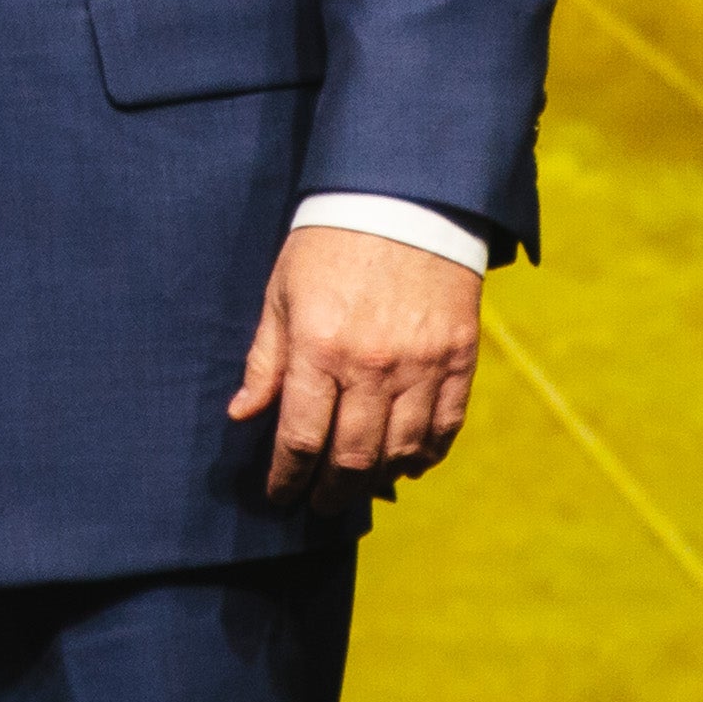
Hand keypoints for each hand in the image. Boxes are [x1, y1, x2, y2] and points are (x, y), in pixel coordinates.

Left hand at [226, 224, 480, 503]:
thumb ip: (266, 359)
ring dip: (376, 481)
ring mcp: (421, 366)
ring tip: (358, 487)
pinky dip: (425, 455)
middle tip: (319, 503)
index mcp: (319, 348)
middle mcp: (372, 366)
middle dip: (330, 492)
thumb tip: (244, 415)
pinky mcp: (458, 359)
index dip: (286, 477)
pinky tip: (407, 464)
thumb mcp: (283, 293)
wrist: (406, 198)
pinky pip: (444, 428)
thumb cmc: (330, 243)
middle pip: (352, 458)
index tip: (280, 494)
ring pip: (400, 452)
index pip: (301, 439)